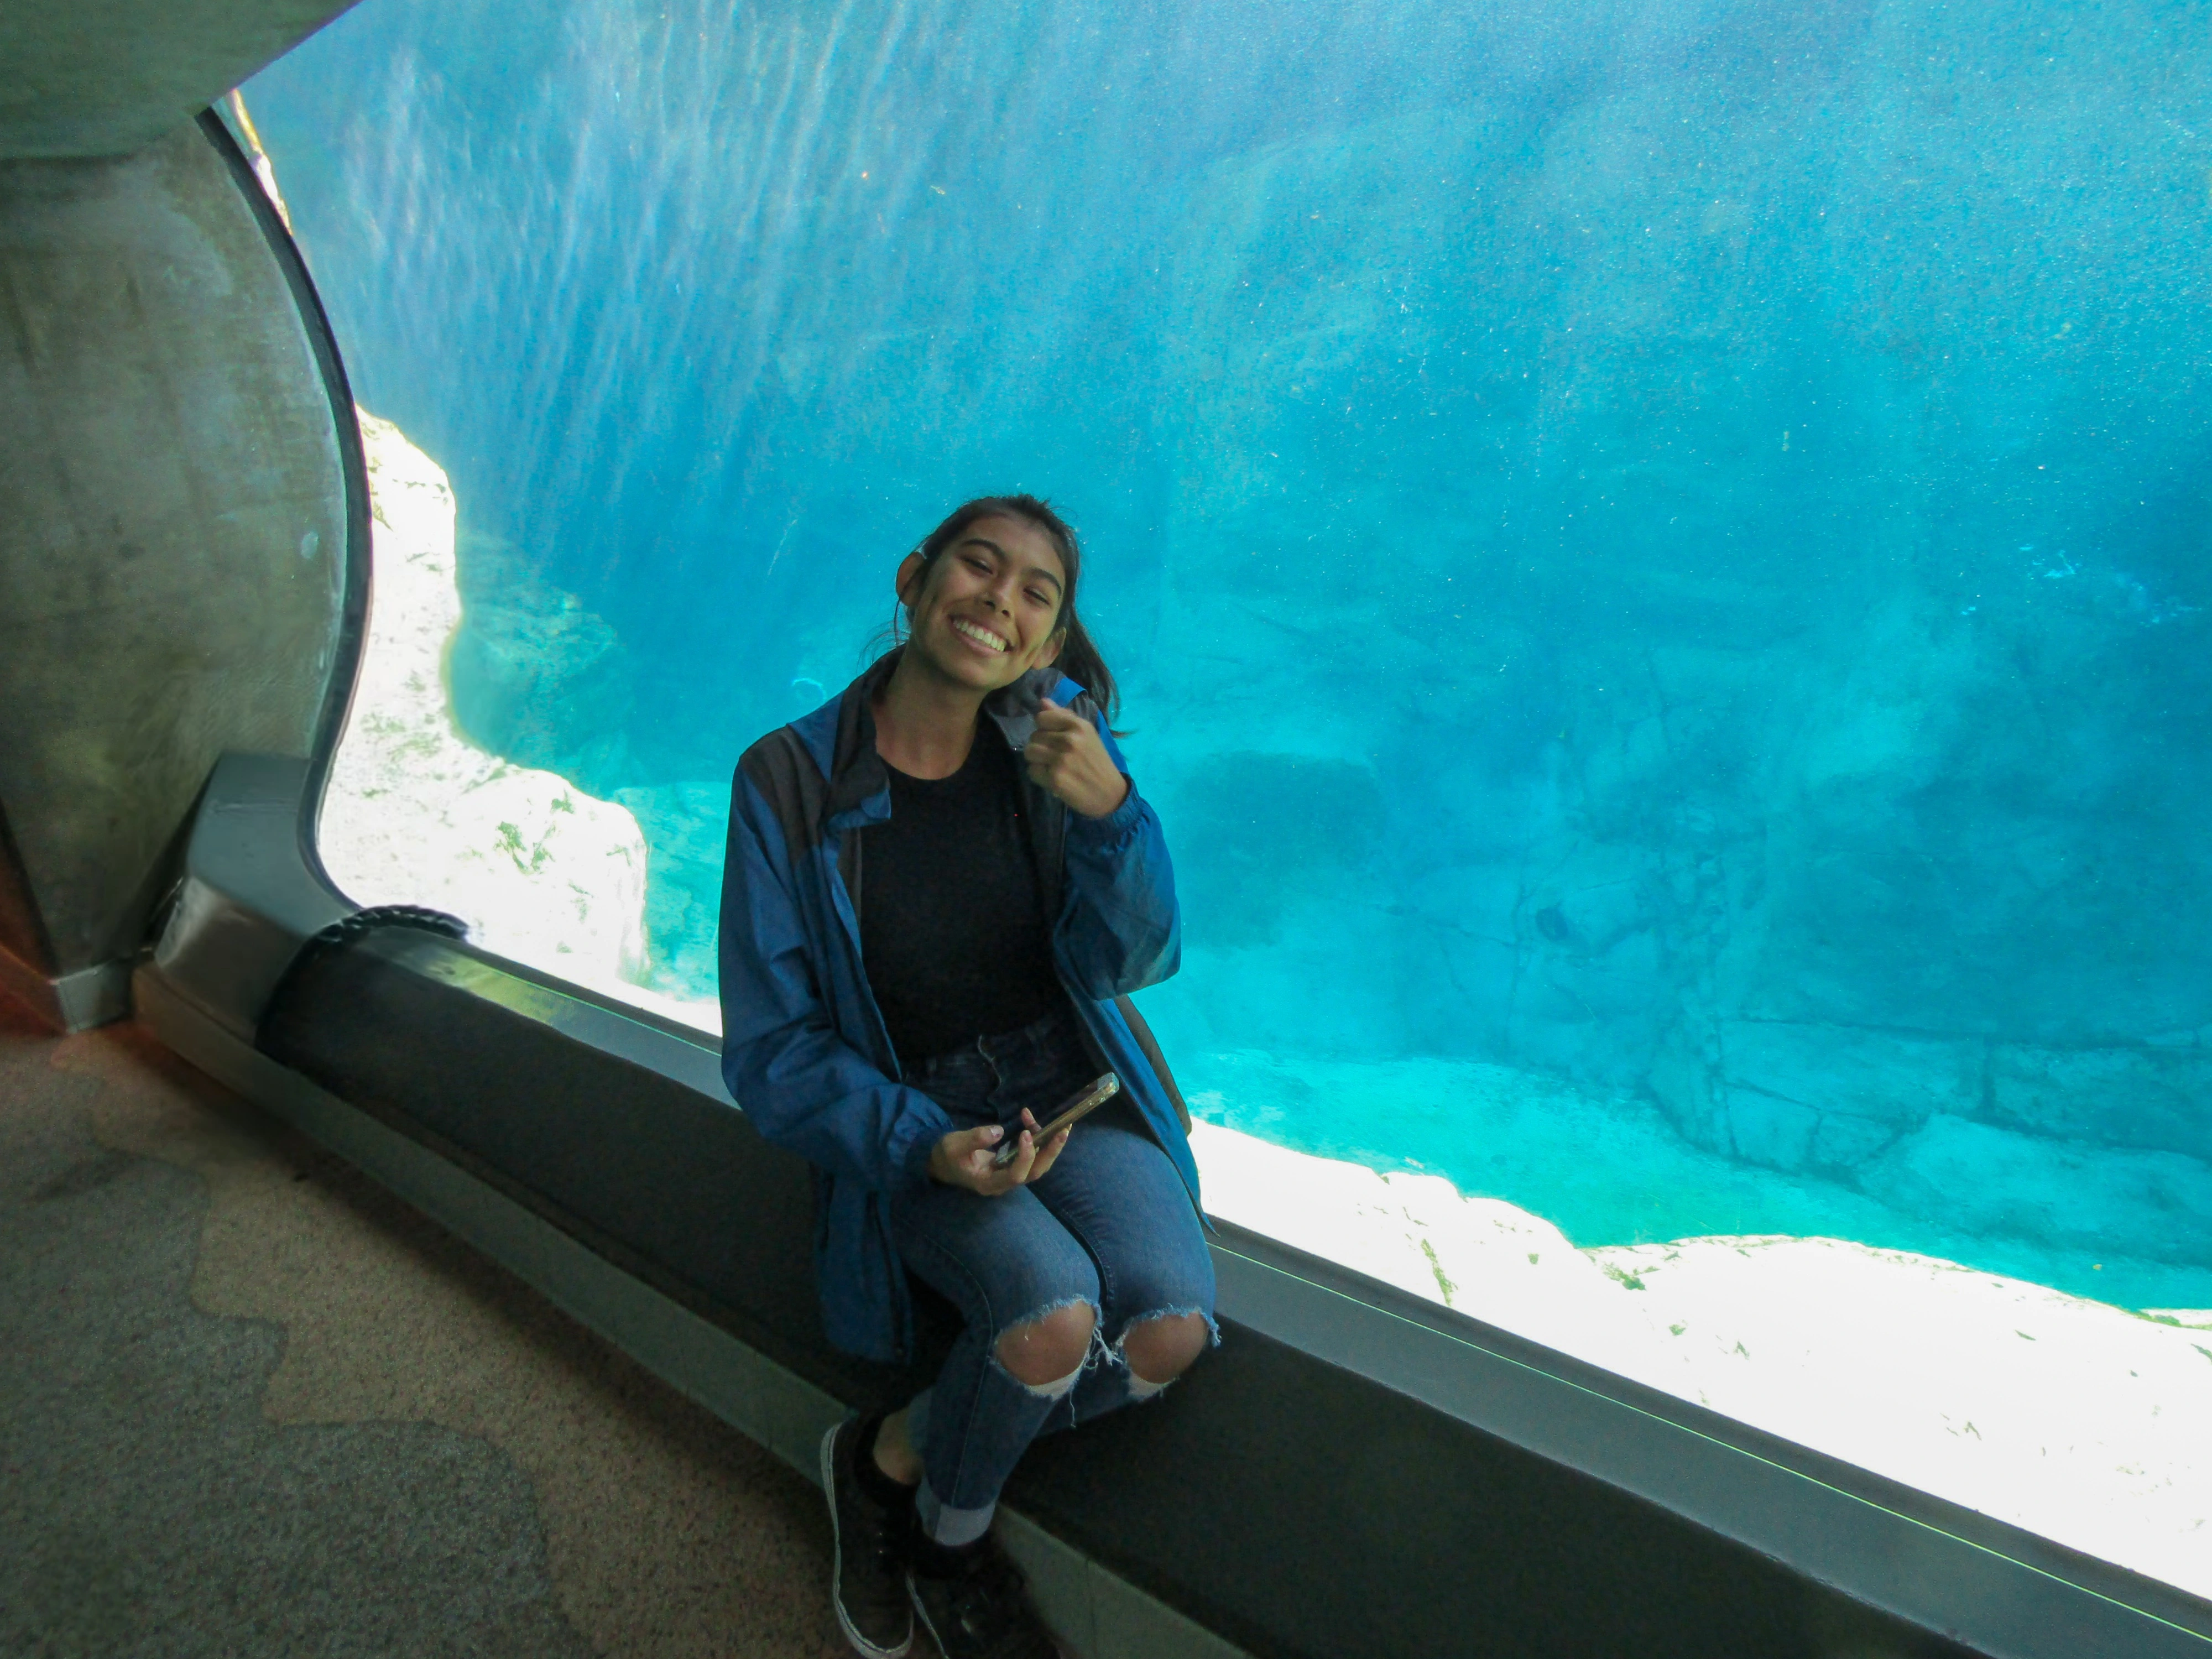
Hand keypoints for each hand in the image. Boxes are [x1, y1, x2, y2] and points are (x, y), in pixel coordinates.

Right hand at [928, 1108, 1073, 1193]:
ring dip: (1048, 1144)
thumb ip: (975, 1139)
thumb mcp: (954, 1145)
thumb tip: (998, 1131)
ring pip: (1037, 1165)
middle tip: (1063, 1130)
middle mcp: (1003, 1183)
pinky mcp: (1012, 1165)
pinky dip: (1036, 1138)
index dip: (1025, 1156)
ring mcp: (1009, 1175)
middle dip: (1051, 1152)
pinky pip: (1030, 1155)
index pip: (1015, 1176)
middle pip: (1034, 1173)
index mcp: (988, 1183)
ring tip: (1055, 1122)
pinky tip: (1030, 1119)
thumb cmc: (947, 1155)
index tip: (1025, 1133)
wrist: (943, 1163)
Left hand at [1024, 704, 1129, 818]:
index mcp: (1079, 726)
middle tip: (1055, 756)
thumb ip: (1063, 716)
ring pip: (1029, 752)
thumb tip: (1042, 701)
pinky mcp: (1055, 778)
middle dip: (1041, 746)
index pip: (1042, 717)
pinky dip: (1039, 776)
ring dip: (1037, 760)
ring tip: (1051, 766)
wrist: (1110, 793)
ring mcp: (1061, 760)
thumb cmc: (1097, 761)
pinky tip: (1053, 778)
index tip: (1054, 738)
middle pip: (1034, 736)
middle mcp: (1070, 740)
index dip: (1044, 728)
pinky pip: (1032, 771)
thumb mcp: (1086, 734)